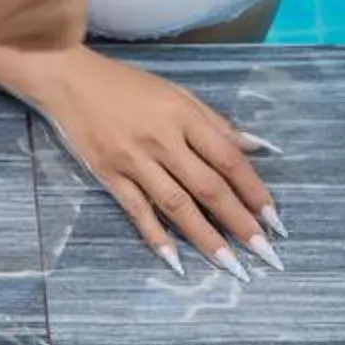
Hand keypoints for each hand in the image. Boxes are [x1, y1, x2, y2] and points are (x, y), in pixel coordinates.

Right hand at [15, 50, 283, 277]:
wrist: (69, 80)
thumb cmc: (128, 86)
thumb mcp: (177, 93)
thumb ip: (216, 123)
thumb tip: (257, 147)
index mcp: (183, 116)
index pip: (228, 159)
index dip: (254, 191)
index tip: (275, 220)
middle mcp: (162, 139)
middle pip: (207, 187)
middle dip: (239, 223)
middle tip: (265, 254)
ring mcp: (133, 160)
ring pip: (176, 204)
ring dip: (205, 237)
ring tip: (230, 265)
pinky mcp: (108, 175)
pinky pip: (136, 210)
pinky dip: (156, 236)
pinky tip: (175, 260)